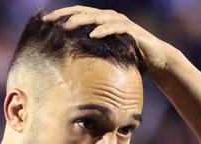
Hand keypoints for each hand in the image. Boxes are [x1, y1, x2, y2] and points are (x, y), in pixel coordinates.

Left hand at [43, 6, 180, 75]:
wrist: (156, 60)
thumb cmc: (129, 60)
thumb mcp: (105, 59)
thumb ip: (90, 59)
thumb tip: (68, 73)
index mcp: (100, 22)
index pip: (77, 15)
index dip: (60, 16)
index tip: (43, 23)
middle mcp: (109, 18)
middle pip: (83, 12)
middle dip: (64, 15)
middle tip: (48, 21)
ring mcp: (120, 22)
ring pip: (97, 17)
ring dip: (81, 21)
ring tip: (66, 26)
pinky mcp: (131, 30)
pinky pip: (116, 27)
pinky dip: (104, 29)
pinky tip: (93, 34)